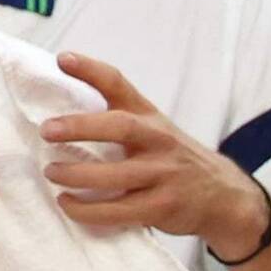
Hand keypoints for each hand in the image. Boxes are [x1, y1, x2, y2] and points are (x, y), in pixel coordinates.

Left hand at [41, 54, 270, 257]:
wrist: (223, 197)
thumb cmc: (174, 161)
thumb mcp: (156, 131)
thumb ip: (121, 121)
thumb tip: (64, 114)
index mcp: (150, 117)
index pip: (120, 84)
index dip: (91, 70)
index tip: (63, 59)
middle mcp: (158, 140)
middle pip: (120, 126)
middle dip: (81, 127)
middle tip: (47, 130)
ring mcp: (163, 174)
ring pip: (116, 175)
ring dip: (78, 174)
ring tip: (51, 172)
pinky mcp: (162, 207)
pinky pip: (119, 211)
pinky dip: (88, 210)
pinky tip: (67, 203)